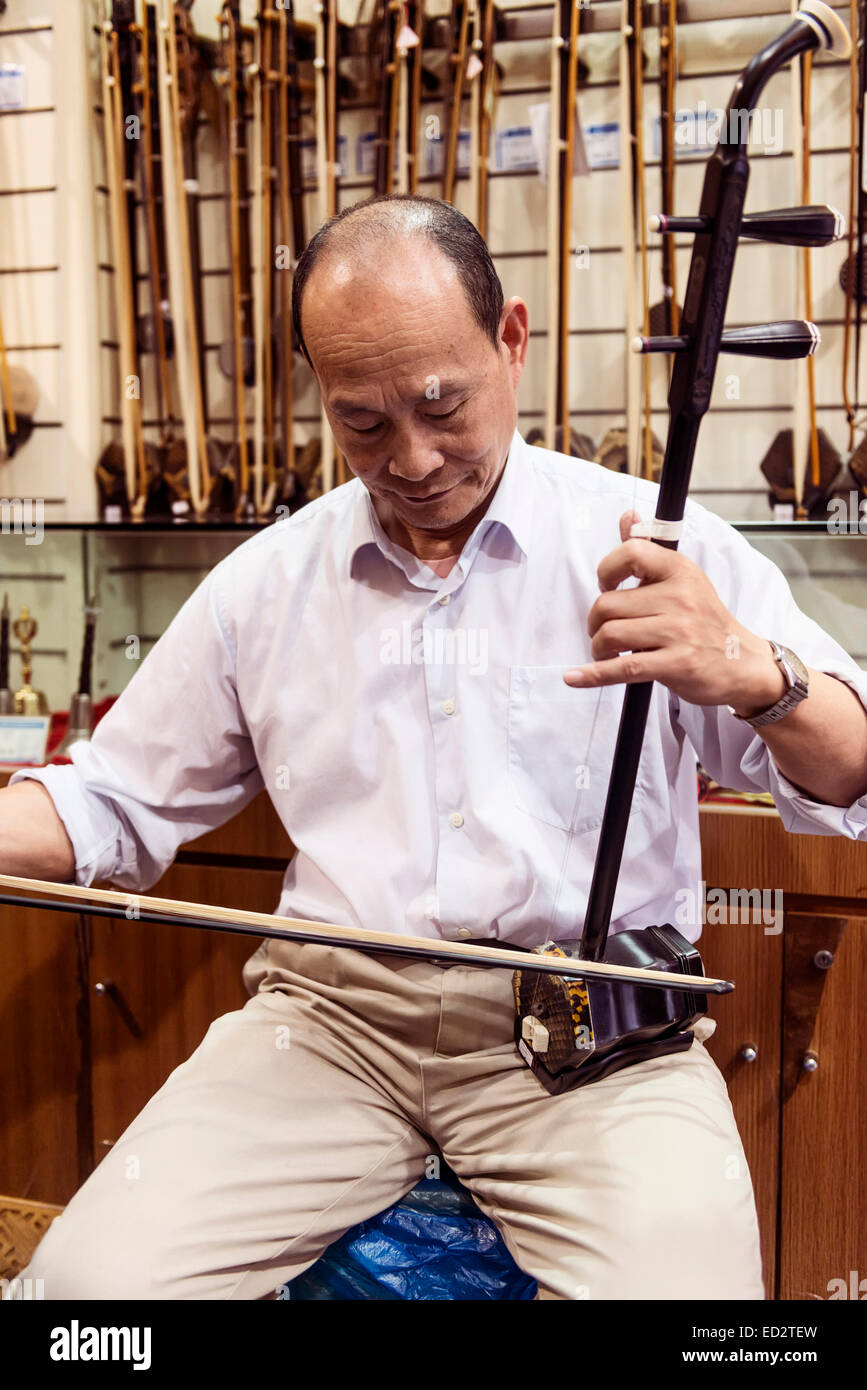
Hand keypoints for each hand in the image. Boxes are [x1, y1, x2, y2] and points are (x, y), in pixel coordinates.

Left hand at [562, 510, 787, 711]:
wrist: (742, 663)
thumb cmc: (706, 621)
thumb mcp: (683, 579)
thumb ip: (649, 549)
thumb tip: (628, 516)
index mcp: (679, 570)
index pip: (630, 552)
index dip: (607, 571)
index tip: (608, 588)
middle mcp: (680, 597)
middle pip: (607, 604)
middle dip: (595, 622)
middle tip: (604, 631)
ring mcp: (679, 632)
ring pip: (610, 635)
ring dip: (598, 648)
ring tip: (607, 652)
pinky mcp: (676, 664)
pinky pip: (622, 668)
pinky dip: (593, 675)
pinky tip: (576, 677)